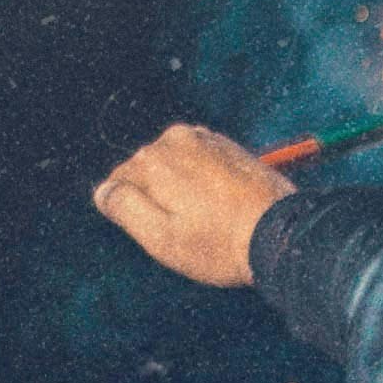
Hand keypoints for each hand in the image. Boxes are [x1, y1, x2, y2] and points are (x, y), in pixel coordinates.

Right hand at [91, 124, 289, 288]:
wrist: (280, 233)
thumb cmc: (219, 244)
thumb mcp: (160, 238)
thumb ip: (124, 208)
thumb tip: (102, 190)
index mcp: (151, 161)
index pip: (118, 186)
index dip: (135, 216)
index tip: (162, 233)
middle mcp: (175, 139)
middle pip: (146, 173)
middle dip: (158, 200)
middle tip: (188, 230)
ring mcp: (205, 138)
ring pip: (173, 167)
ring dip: (181, 190)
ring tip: (207, 220)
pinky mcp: (227, 145)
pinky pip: (198, 164)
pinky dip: (202, 182)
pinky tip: (220, 207)